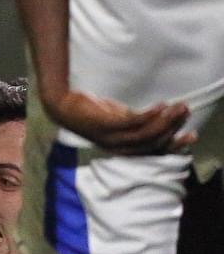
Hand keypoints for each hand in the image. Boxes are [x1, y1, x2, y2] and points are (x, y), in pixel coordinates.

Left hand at [43, 85, 193, 153]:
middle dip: (173, 127)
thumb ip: (135, 122)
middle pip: (153, 141)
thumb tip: (158, 119)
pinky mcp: (104, 124)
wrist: (62, 104)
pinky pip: (132, 122)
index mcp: (122, 148)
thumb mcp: (117, 118)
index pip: (153, 150)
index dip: (174, 144)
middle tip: (186, 111)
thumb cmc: (91, 111)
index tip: (191, 135)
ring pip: (145, 133)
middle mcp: (117, 146)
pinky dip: (149, 115)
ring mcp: (110, 136)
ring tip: (178, 106)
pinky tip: (160, 105)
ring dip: (165, 120)